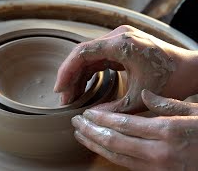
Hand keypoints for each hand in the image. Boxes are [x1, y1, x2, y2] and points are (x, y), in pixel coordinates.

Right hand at [54, 25, 193, 112]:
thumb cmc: (171, 79)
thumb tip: (89, 117)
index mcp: (122, 44)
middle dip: (70, 76)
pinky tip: (83, 89)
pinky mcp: (121, 47)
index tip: (59, 89)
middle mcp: (118, 37)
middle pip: (82, 53)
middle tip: (64, 98)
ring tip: (72, 97)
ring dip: (78, 76)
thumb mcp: (139, 99)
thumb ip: (112, 109)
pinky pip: (97, 58)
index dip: (66, 71)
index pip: (82, 53)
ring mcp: (119, 40)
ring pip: (88, 56)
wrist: (190, 69)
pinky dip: (88, 73)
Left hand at [72, 89, 197, 170]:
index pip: (123, 124)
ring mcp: (157, 166)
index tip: (86, 113)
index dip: (100, 119)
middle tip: (75, 122)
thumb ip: (167, 105)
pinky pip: (127, 165)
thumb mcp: (195, 112)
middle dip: (90, 132)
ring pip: (116, 156)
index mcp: (167, 131)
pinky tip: (100, 148)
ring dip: (95, 145)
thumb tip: (144, 97)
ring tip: (80, 135)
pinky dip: (109, 155)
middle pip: (114, 141)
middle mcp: (158, 151)